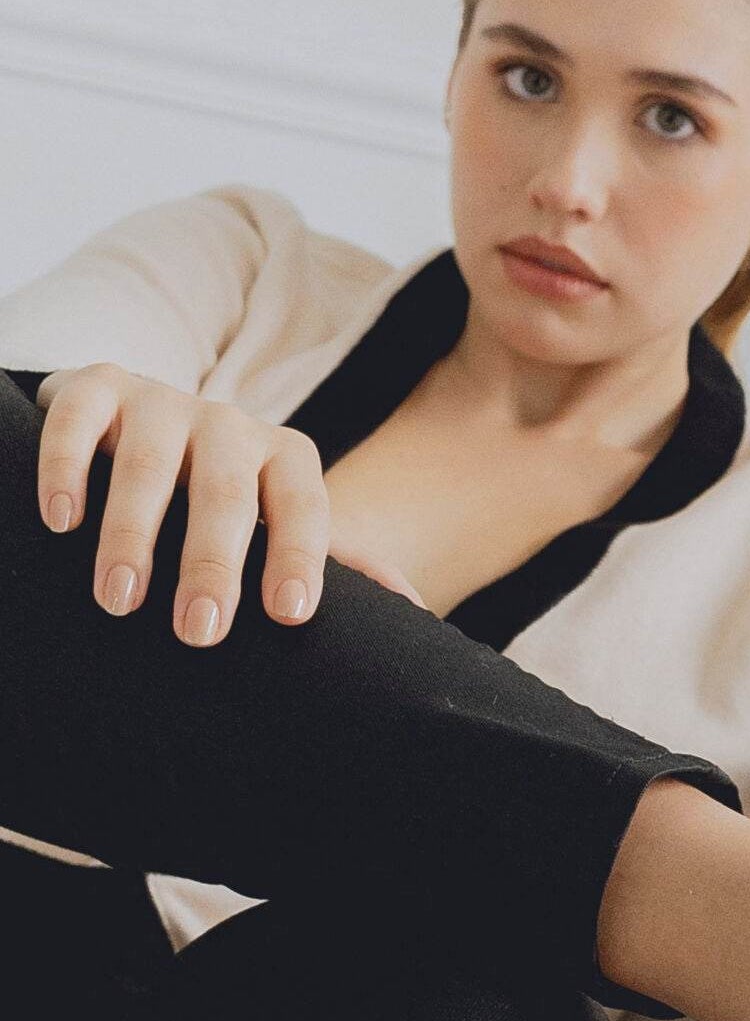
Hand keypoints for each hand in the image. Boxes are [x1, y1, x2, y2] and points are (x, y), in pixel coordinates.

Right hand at [33, 361, 430, 638]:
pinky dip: (70, 466)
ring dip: (135, 532)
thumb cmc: (222, 498)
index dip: (300, 556)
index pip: (303, 506)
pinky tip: (62, 519)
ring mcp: (162, 403)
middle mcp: (229, 425)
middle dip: (214, 562)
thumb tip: (417, 609)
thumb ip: (341, 562)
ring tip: (120, 598)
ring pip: (151, 462)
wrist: (137, 425)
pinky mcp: (97, 388)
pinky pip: (82, 418)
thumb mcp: (279, 523)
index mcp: (284, 458)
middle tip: (200, 632)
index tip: (290, 615)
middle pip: (227, 491)